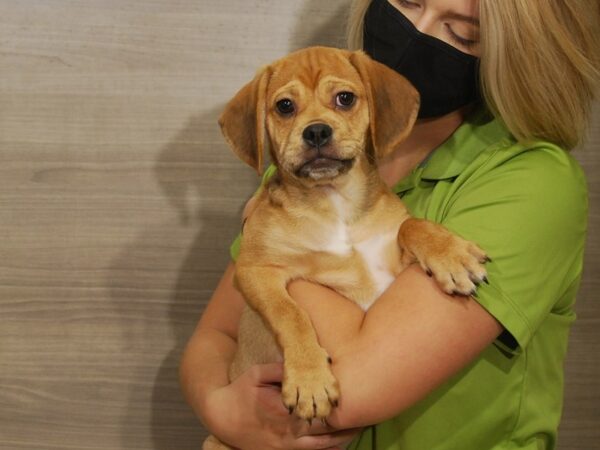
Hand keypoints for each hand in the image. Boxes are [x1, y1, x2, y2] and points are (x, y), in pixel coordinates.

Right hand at [202, 363, 360, 449]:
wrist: (221, 418)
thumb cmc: (240, 392)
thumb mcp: (256, 374)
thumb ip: (281, 369)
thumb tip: (306, 361)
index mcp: (284, 411)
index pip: (319, 413)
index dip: (339, 410)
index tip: (358, 401)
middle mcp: (288, 432)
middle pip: (326, 434)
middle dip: (348, 427)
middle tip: (369, 416)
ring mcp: (286, 446)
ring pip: (322, 448)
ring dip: (342, 440)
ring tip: (360, 428)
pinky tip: (341, 442)